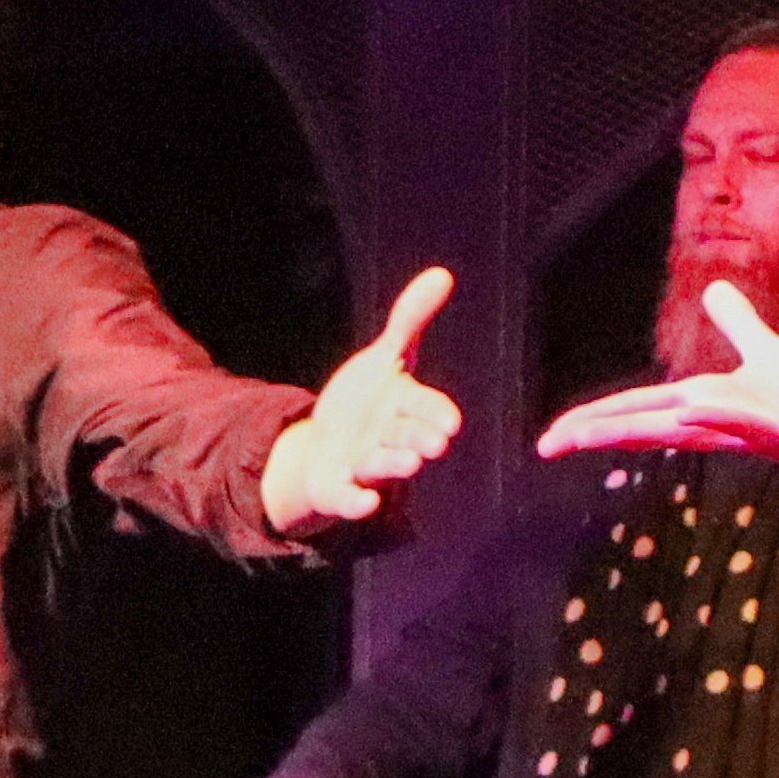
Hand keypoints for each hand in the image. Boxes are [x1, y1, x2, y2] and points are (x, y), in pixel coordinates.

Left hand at [259, 267, 464, 535]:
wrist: (327, 445)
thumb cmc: (366, 400)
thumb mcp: (385, 355)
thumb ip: (410, 318)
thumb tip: (442, 274)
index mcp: (406, 409)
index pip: (426, 408)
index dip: (436, 414)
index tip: (450, 422)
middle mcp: (392, 439)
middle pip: (408, 438)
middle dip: (420, 440)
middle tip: (435, 444)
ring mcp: (367, 467)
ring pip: (384, 466)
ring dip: (395, 465)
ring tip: (409, 464)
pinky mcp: (342, 490)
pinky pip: (351, 499)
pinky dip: (357, 503)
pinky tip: (364, 503)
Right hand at [535, 281, 778, 504]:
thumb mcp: (773, 356)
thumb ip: (741, 326)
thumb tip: (714, 291)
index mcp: (711, 405)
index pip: (643, 410)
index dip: (597, 418)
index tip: (554, 435)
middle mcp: (723, 423)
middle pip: (649, 423)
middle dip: (598, 430)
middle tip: (549, 444)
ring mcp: (752, 431)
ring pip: (686, 428)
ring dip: (644, 426)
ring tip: (594, 431)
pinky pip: (747, 425)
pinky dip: (719, 418)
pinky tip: (691, 409)